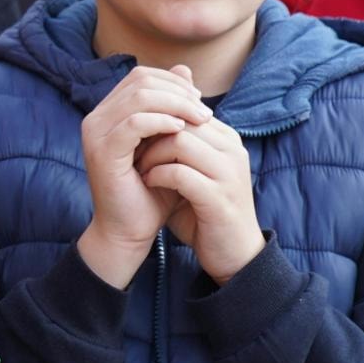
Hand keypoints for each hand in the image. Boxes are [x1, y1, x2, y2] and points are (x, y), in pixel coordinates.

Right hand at [74, 66, 208, 286]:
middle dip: (178, 91)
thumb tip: (185, 70)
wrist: (130, 231)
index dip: (173, 82)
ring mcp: (96, 133)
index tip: (199, 100)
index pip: (141, 77)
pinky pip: (134, 122)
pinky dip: (161, 121)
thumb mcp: (167, 143)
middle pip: (140, 81)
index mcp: (109, 113)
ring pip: (139, 97)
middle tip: (204, 111)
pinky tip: (181, 130)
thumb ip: (173, 108)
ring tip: (199, 120)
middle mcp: (97, 118)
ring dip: (176, 104)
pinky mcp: (102, 151)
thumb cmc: (150, 190)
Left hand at [136, 85, 264, 282]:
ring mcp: (228, 173)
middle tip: (130, 149)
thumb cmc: (204, 213)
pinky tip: (148, 183)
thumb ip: (172, 149)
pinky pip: (180, 174)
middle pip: (181, 119)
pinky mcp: (219, 198)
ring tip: (138, 167)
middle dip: (149, 133)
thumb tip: (140, 123)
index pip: (185, 108)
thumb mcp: (189, 173)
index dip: (155, 119)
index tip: (134, 135)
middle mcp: (231, 149)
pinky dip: (157, 175)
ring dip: (150, 154)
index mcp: (225, 139)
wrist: (233, 255)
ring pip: (180, 142)